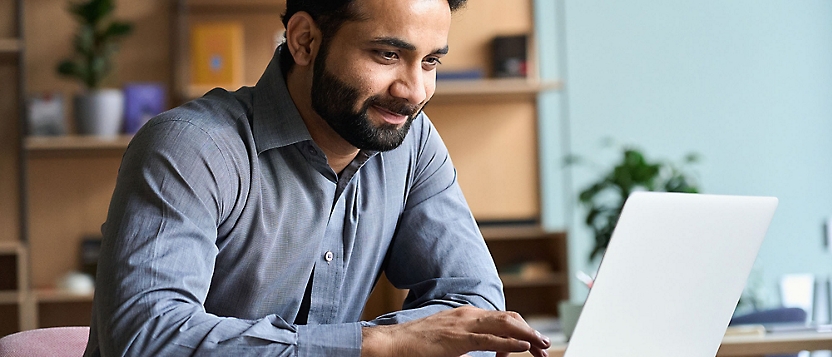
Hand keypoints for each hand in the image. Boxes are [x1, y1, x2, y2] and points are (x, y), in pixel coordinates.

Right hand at [361, 305, 549, 356]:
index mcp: (466, 314)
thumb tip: (488, 350)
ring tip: (542, 346)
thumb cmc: (416, 344)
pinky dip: (509, 343)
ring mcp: (463, 325)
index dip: (521, 329)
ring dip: (527, 335)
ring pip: (504, 325)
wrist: (392, 343)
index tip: (533, 344)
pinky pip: (489, 340)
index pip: (502, 318)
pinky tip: (523, 348)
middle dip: (530, 331)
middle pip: (509, 318)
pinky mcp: (458, 339)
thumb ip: (467, 340)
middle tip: (545, 346)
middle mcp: (468, 315)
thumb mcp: (448, 339)